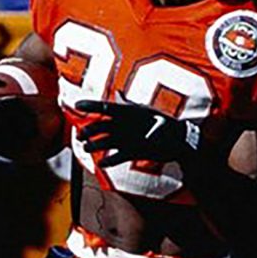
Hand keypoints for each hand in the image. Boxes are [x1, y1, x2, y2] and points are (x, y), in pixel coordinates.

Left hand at [76, 99, 199, 166]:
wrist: (179, 138)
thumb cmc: (160, 122)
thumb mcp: (143, 110)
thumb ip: (127, 104)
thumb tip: (117, 93)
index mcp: (130, 111)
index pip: (106, 106)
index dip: (91, 105)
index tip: (76, 105)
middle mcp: (129, 123)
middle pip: (103, 125)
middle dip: (89, 130)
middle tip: (79, 135)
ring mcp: (133, 137)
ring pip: (108, 141)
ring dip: (95, 145)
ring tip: (86, 148)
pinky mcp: (139, 151)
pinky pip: (120, 156)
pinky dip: (110, 160)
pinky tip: (101, 164)